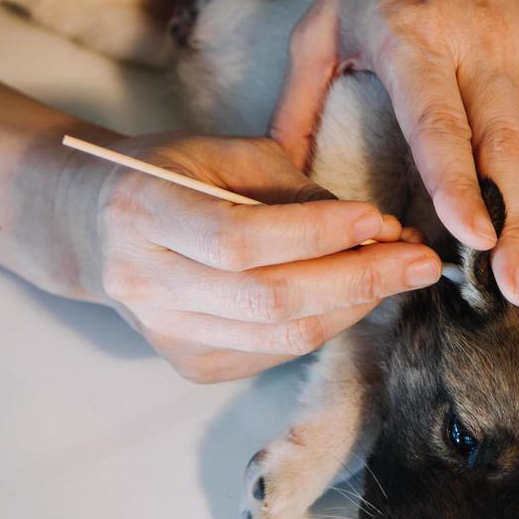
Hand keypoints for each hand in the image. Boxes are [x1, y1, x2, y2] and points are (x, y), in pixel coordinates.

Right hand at [78, 134, 441, 382]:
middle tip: (422, 260)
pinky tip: (360, 293)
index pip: (241, 238)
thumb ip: (298, 190)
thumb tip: (379, 229)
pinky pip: (279, 351)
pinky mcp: (193, 364)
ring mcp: (166, 333)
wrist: (97, 224)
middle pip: (270, 298)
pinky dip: (330, 321)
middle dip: (360, 278)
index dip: (316, 233)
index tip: (380, 219)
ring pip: (283, 335)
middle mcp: (145, 282)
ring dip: (357, 304)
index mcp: (143, 213)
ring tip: (403, 272)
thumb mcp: (227, 155)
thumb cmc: (176, 175)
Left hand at [270, 0, 518, 308]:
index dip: (458, 181)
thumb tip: (277, 181)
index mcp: (415, 37)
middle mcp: (483, 46)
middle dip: (517, 226)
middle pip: (507, 149)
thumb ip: (299, 100)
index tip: (473, 237)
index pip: (440, 121)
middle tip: (518, 293)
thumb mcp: (325, 18)